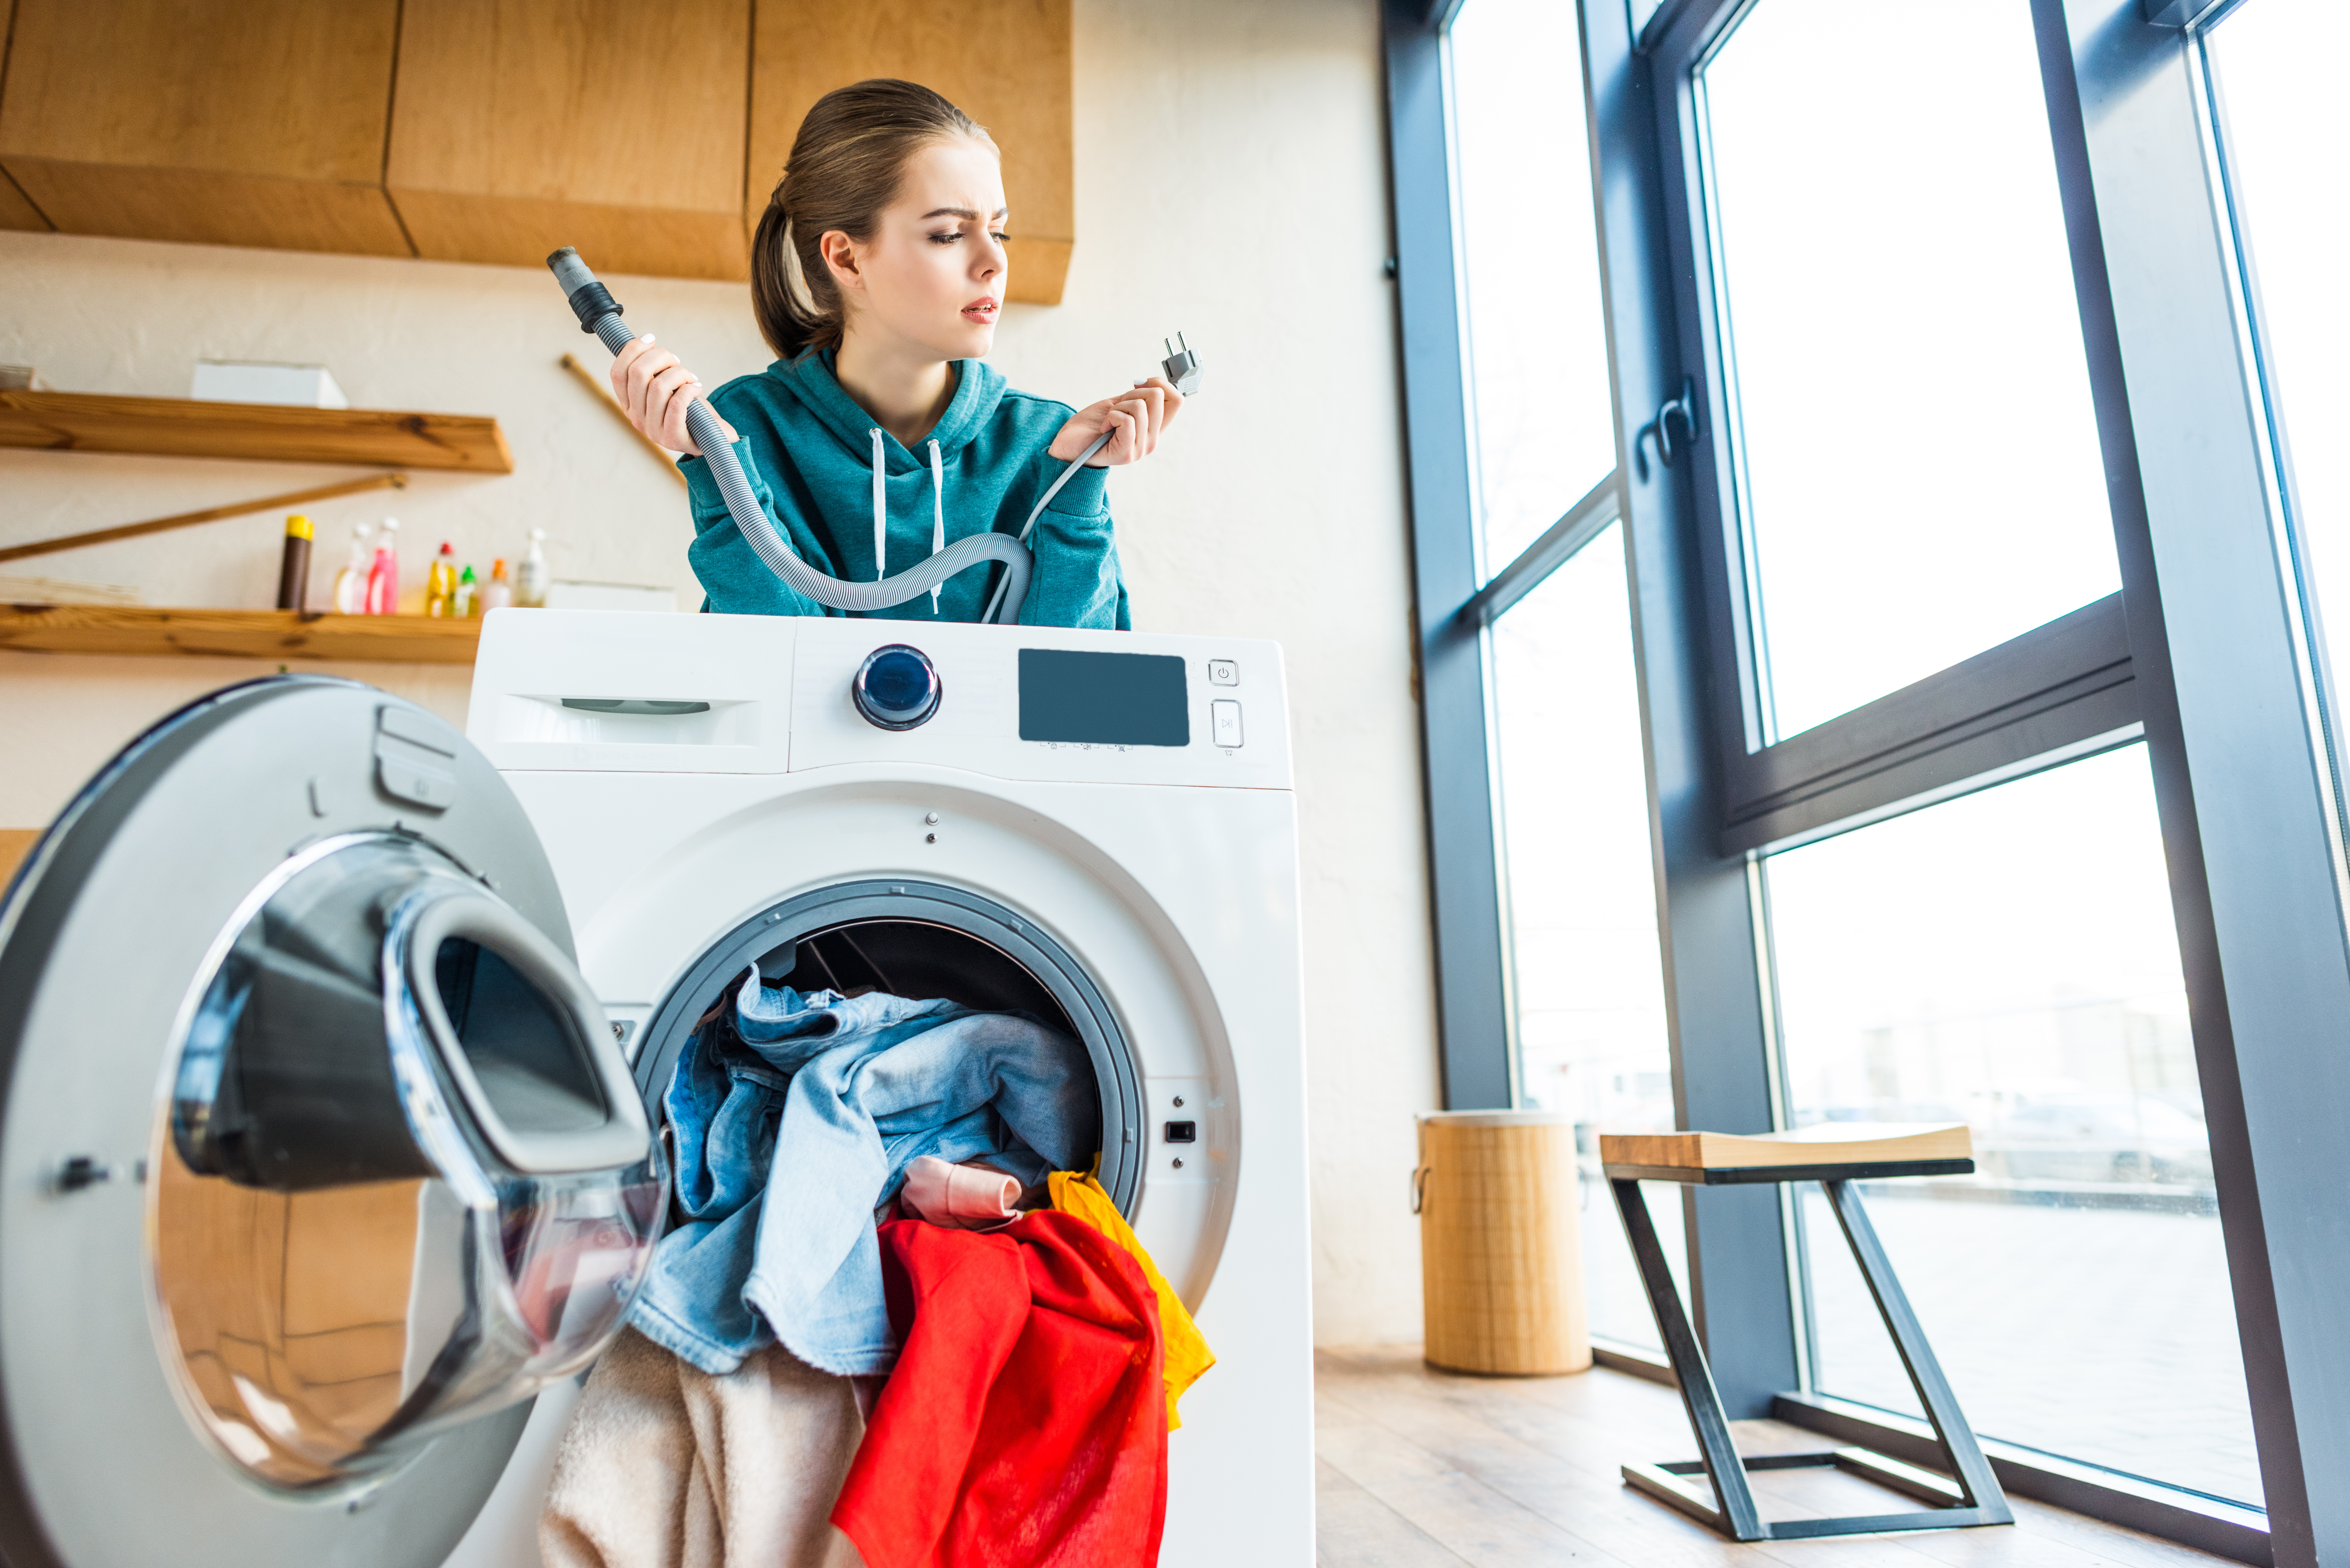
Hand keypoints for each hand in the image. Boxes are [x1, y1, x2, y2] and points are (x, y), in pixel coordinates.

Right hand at [609, 334, 734, 455]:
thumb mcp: (666, 386)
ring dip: (679, 374)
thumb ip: (653, 370)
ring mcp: (653, 430)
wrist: (711, 437)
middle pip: (638, 374)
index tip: (651, 338)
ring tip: (691, 378)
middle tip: (677, 362)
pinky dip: (689, 390)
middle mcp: (636, 418)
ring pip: (658, 387)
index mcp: (629, 404)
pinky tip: (697, 388)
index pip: (618, 373)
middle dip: (661, 357)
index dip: (632, 350)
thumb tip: (647, 341)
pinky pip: (676, 404)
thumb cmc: (689, 407)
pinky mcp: (672, 438)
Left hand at [1047, 376, 1183, 466]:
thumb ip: (1139, 397)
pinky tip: (1104, 427)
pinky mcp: (1126, 453)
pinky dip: (1111, 416)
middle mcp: (1151, 440)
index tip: (1141, 384)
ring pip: (1140, 406)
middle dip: (1133, 393)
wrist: (1069, 444)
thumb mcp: (1120, 405)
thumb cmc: (1091, 425)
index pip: (1177, 401)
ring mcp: (1140, 449)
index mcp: (1153, 429)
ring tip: (1109, 419)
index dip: (1161, 384)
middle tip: (1117, 407)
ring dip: (1119, 406)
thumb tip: (1154, 383)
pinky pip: (1126, 420)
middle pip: (1159, 397)